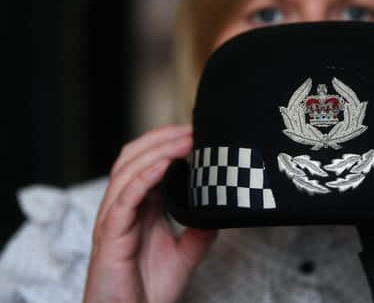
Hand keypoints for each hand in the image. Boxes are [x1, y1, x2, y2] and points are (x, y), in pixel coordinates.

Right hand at [84, 124, 216, 302]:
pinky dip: (143, 177)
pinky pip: (124, 198)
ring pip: (127, 171)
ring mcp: (113, 219)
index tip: (197, 132)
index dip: (168, 143)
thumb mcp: (184, 254)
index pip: (147, 162)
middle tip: (193, 129)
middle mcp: (122, 207)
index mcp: (137, 208)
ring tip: (184, 140)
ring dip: (157, 150)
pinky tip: (164, 164)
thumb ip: (200, 230)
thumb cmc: (148, 290)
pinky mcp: (109, 235)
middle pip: (133, 157)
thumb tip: (221, 209)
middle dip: (162, 138)